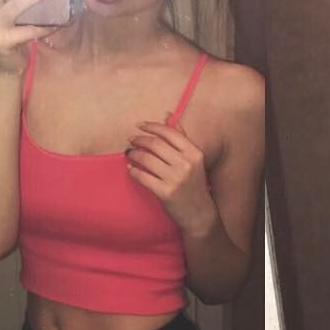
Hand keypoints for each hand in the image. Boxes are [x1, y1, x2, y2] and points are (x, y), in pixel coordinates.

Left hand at [125, 120, 216, 235]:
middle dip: (140, 140)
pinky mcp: (165, 192)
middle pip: (156, 144)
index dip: (152, 127)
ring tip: (129, 154)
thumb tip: (168, 115)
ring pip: (147, 159)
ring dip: (134, 154)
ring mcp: (175, 179)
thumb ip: (181, 136)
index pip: (169, 133)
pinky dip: (133, 171)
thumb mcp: (193, 159)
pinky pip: (143, 177)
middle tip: (131, 140)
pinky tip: (130, 169)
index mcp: (194, 152)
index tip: (140, 125)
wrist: (200, 213)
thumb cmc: (194, 184)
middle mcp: (186, 164)